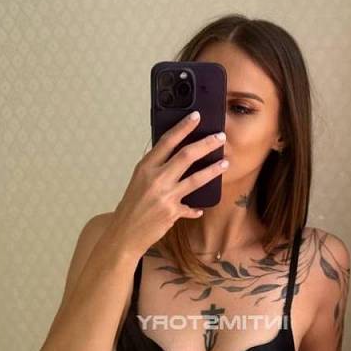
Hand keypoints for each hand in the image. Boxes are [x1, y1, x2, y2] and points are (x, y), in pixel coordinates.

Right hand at [109, 111, 228, 255]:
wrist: (124, 233)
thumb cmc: (131, 206)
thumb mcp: (138, 180)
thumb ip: (153, 167)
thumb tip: (165, 150)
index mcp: (146, 167)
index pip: (167, 141)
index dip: (183, 127)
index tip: (196, 116)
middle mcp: (156, 179)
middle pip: (187, 155)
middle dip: (207, 144)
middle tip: (220, 137)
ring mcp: (166, 196)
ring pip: (196, 179)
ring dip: (213, 170)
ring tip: (225, 163)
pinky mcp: (172, 212)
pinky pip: (191, 207)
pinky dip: (196, 208)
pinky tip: (201, 208)